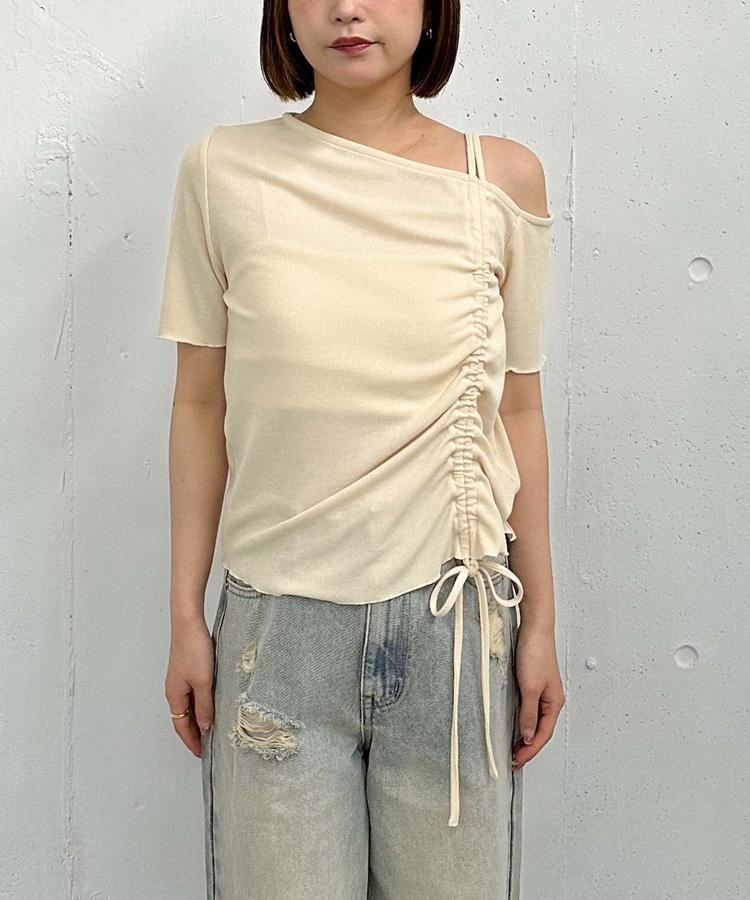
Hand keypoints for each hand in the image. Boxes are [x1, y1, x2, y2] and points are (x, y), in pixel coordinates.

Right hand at [164, 616, 214, 757]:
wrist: (189, 624)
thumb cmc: (194, 650)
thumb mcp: (203, 682)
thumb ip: (205, 706)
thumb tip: (204, 728)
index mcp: (175, 696)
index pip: (181, 727)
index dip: (191, 741)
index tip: (202, 754)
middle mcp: (174, 690)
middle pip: (183, 719)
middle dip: (193, 734)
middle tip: (208, 745)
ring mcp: (179, 680)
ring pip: (187, 707)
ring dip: (197, 719)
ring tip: (211, 728)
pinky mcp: (187, 671)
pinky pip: (191, 695)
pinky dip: (199, 705)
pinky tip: (210, 704)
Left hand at [511, 622, 564, 769]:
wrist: (534, 629)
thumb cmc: (535, 653)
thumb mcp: (530, 688)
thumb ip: (528, 713)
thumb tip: (528, 737)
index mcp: (554, 703)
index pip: (542, 735)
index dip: (530, 751)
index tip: (516, 762)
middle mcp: (551, 699)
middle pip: (541, 731)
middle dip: (529, 748)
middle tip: (513, 760)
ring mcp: (543, 692)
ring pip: (536, 721)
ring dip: (526, 736)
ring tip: (514, 748)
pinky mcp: (534, 683)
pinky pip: (530, 710)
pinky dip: (524, 722)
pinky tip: (516, 725)